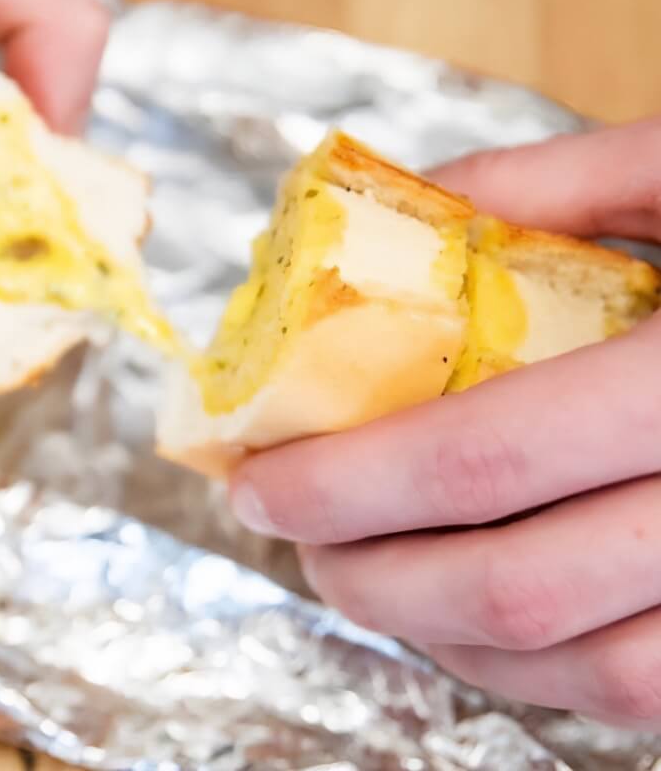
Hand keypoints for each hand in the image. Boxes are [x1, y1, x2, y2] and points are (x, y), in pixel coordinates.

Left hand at [231, 120, 660, 727]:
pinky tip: (477, 620)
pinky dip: (541, 668)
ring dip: (443, 637)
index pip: (484, 456)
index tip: (254, 482)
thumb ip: (560, 181)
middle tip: (293, 538)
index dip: (348, 482)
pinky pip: (653, 692)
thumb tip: (413, 204)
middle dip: (370, 575)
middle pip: (514, 583)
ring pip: (584, 666)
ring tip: (362, 581)